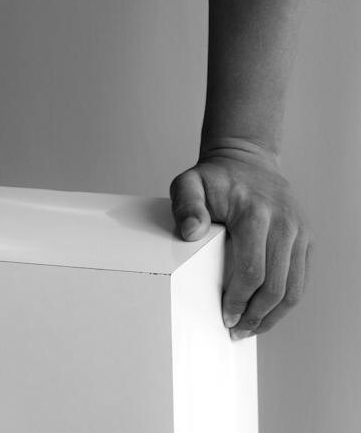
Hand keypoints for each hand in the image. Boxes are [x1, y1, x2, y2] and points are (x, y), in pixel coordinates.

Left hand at [169, 146, 313, 339]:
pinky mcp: (307, 238)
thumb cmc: (215, 178)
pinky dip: (285, 302)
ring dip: (273, 316)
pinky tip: (266, 312)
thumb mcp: (189, 183)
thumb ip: (186, 205)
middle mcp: (284, 221)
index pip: (252, 270)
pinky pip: (300, 280)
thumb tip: (191, 233)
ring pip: (293, 290)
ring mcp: (299, 230)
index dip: (239, 300)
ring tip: (251, 329)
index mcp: (255, 211)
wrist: (247, 160)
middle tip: (237, 331)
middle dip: (255, 316)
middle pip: (275, 286)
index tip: (224, 316)